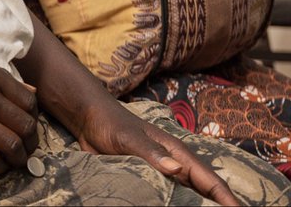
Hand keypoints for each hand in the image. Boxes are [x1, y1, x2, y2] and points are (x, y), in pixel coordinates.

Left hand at [75, 101, 238, 205]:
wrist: (90, 120)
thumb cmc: (112, 124)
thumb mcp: (131, 138)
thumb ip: (151, 152)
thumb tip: (177, 169)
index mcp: (178, 154)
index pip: (210, 181)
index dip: (227, 199)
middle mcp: (175, 166)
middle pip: (205, 193)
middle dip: (218, 206)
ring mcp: (163, 174)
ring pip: (189, 197)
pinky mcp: (148, 179)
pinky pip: (168, 197)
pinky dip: (177, 206)